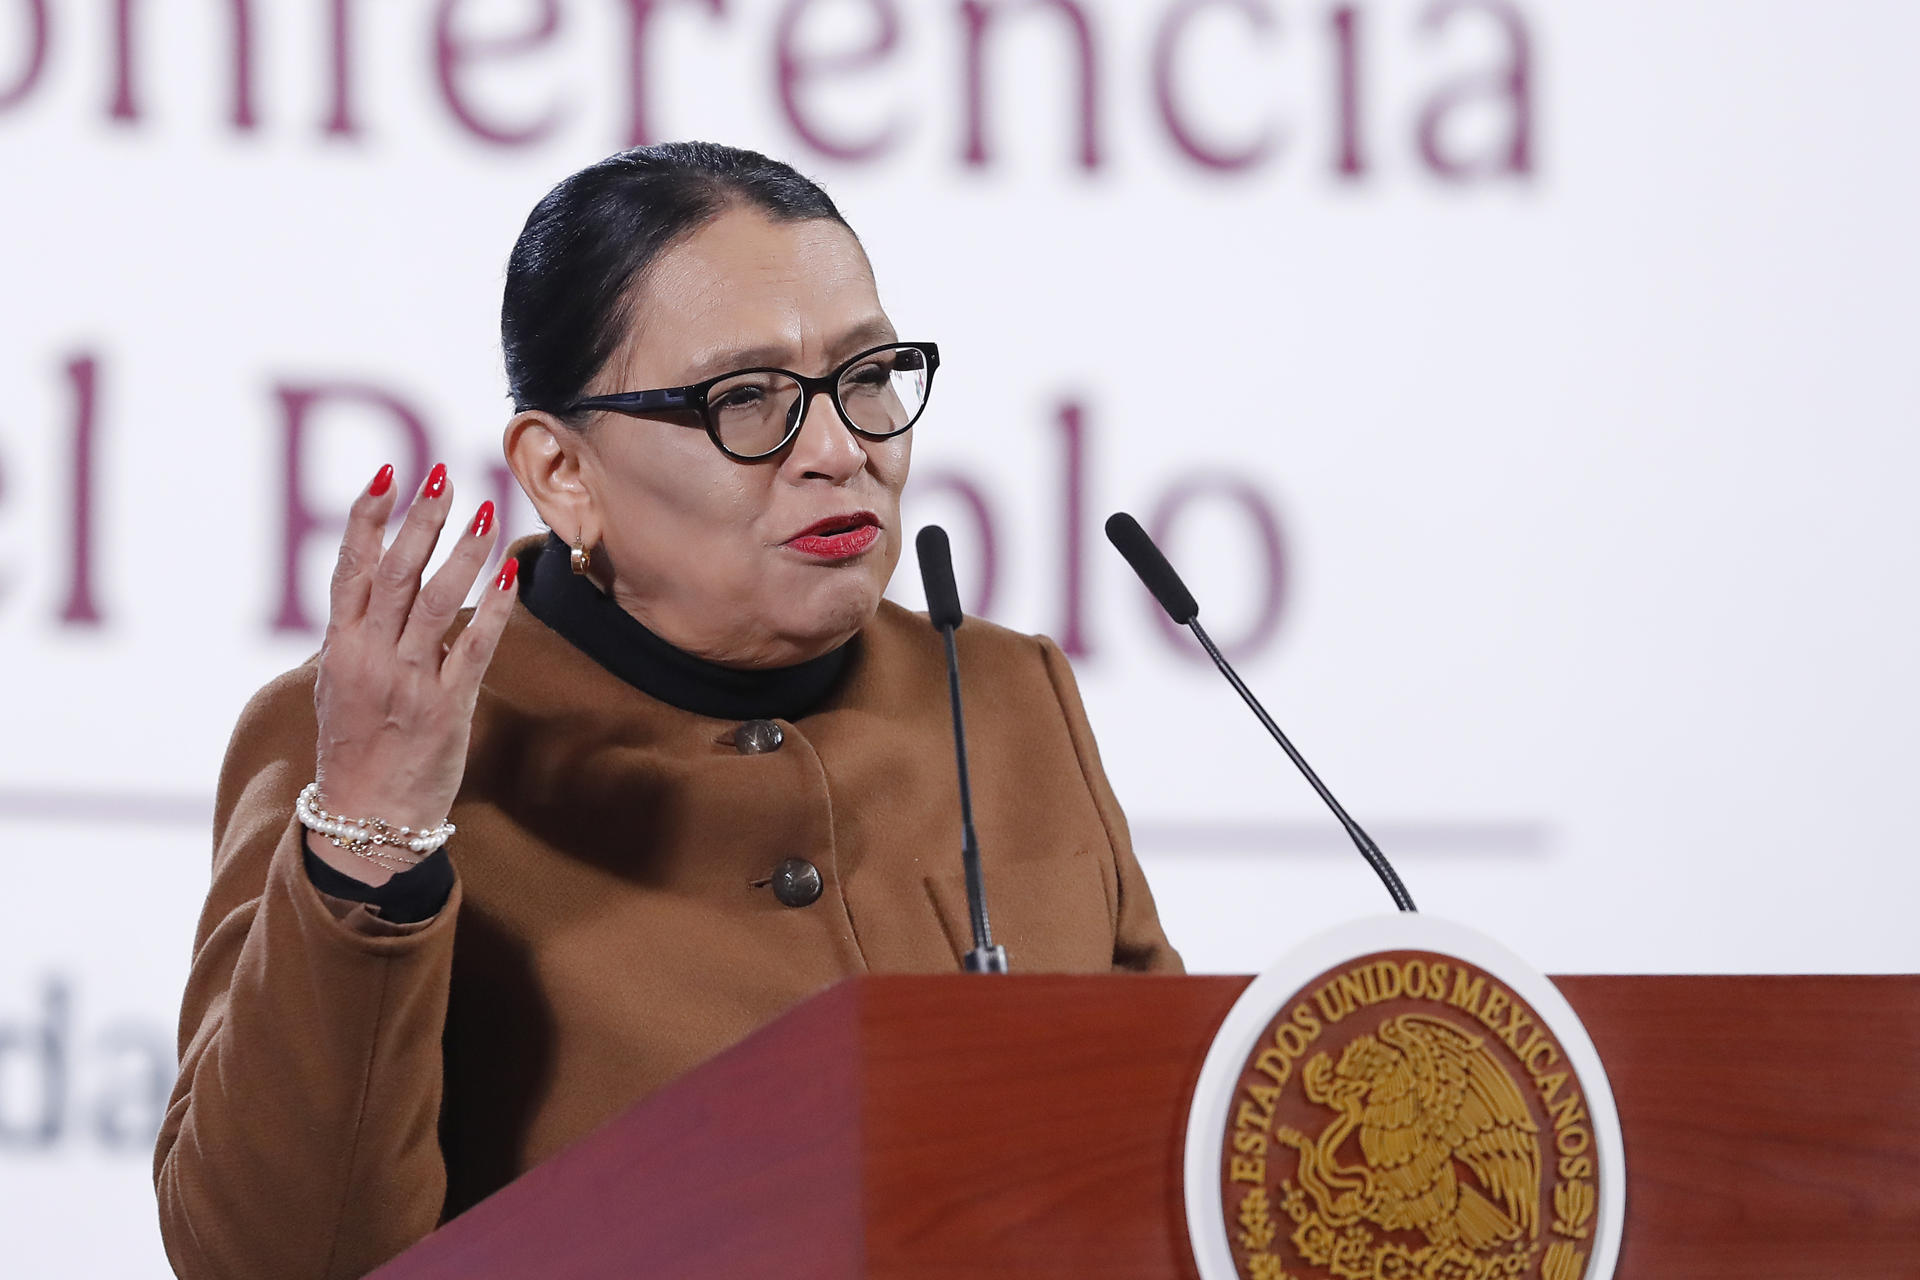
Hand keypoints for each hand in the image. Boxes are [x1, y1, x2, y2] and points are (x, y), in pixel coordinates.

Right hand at [310, 463, 516, 882]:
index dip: (367, 520)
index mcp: (339, 648)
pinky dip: (494, 609)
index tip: (386, 475)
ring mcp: (408, 682)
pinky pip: (474, 649)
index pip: (351, 570)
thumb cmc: (354, 752)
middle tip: (442, 474)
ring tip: (485, 511)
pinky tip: (511, 573)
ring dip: (463, 553)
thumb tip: (362, 597)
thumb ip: (351, 639)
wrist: (364, 822)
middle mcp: (370, 658)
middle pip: (397, 575)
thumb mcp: (336, 688)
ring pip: (437, 603)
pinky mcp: (447, 708)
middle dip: (420, 521)